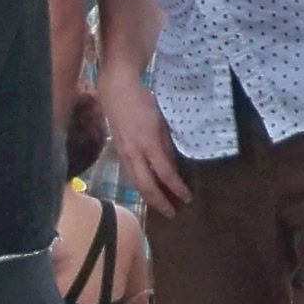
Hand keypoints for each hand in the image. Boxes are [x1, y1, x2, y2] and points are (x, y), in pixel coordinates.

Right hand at [101, 72, 191, 215]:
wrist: (116, 90)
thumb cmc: (143, 101)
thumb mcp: (161, 122)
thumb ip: (166, 145)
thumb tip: (172, 166)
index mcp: (148, 143)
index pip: (165, 173)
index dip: (177, 188)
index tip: (187, 198)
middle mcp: (133, 152)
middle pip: (147, 186)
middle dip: (160, 202)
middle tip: (172, 213)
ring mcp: (123, 153)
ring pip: (135, 183)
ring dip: (149, 197)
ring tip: (161, 206)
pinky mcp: (118, 152)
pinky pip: (130, 175)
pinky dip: (140, 186)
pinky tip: (147, 190)